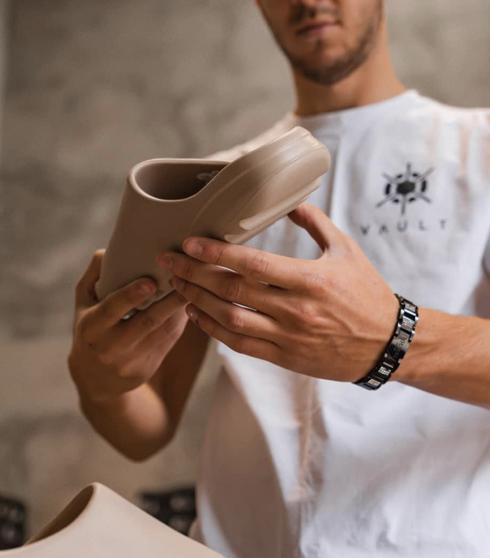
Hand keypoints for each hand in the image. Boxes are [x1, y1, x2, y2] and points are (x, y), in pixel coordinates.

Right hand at [68, 251, 188, 402]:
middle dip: (169, 301)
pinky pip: (169, 342)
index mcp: (91, 328)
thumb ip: (94, 275)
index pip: (112, 310)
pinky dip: (180, 322)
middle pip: (146, 322)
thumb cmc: (90, 329)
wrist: (95, 379)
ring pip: (163, 332)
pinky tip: (190, 304)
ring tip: (195, 286)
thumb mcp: (83, 303)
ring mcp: (130, 362)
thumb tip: (110, 249)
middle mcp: (110, 347)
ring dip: (180, 309)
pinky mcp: (147, 368)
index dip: (131, 296)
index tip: (150, 281)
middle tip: (186, 277)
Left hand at [158, 202, 398, 381]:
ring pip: (229, 319)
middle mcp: (295, 309)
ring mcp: (288, 336)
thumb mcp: (346, 250)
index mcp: (310, 279)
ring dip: (197, 301)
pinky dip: (213, 329)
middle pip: (231, 290)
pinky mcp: (284, 358)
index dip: (215, 253)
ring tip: (177, 284)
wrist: (388, 345)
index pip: (252, 264)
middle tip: (168, 259)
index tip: (189, 241)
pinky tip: (196, 314)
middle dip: (194, 273)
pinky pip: (239, 345)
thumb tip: (288, 199)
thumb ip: (315, 222)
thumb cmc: (368, 293)